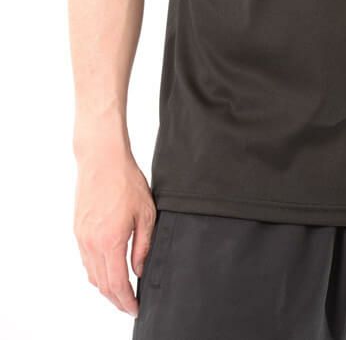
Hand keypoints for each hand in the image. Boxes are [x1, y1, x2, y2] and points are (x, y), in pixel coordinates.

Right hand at [73, 150, 156, 316]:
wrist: (102, 160)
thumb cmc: (126, 181)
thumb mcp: (146, 213)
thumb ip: (143, 246)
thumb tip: (139, 270)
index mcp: (110, 241)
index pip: (117, 283)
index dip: (126, 301)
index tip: (135, 308)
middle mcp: (92, 243)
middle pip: (102, 284)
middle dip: (116, 299)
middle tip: (129, 305)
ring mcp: (82, 237)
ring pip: (92, 274)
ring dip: (105, 288)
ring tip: (120, 292)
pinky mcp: (78, 230)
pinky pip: (86, 260)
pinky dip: (96, 272)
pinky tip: (107, 270)